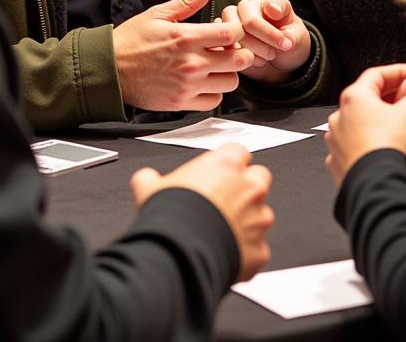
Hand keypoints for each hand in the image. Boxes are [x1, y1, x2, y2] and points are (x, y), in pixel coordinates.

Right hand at [113, 0, 255, 110]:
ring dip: (227, 73)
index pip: (232, 33)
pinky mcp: (182, 103)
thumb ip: (189, 1)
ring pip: (231, 83)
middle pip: (239, 60)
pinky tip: (203, 81)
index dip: (236, 29)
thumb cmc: (132, 39)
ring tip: (215, 65)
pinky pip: (214, 101)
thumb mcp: (158, 14)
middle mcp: (191, 63)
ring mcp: (187, 85)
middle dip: (239, 51)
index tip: (228, 30)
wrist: (110, 70)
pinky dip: (214, 92)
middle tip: (228, 49)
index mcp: (186, 37)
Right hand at [130, 144, 273, 280]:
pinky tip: (225, 254)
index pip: (237, 151)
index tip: (218, 172)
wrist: (181, 255)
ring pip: (261, 215)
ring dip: (247, 221)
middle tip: (225, 200)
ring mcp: (258, 220)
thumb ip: (151, 179)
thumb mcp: (149, 188)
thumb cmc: (171, 217)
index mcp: (226, 164)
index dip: (227, 162)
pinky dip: (245, 252)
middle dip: (247, 187)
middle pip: (259, 177)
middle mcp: (249, 188)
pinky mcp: (259, 250)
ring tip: (221, 232)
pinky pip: (257, 249)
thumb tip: (144, 179)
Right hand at [219, 0, 311, 83]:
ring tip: (265, 57)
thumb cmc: (291, 44)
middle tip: (274, 54)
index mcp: (264, 4)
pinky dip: (238, 59)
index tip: (286, 44)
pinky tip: (252, 61)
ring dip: (250, 53)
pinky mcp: (224, 41)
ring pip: (230, 38)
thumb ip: (287, 26)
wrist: (282, 63)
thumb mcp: (298, 36)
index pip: (260, 13)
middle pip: (242, 25)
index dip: (271, 33)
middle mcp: (244, 10)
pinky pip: (223, 50)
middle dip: (260, 45)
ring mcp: (231, 25)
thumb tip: (272, 9)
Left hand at [325, 64, 405, 187]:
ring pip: (358, 121)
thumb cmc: (388, 147)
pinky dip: (366, 140)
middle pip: (366, 97)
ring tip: (396, 125)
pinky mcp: (337, 158)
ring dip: (376, 119)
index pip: (376, 74)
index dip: (397, 72)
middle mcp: (339, 114)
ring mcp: (335, 137)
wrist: (375, 183)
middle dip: (388, 97)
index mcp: (354, 96)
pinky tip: (380, 146)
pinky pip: (353, 142)